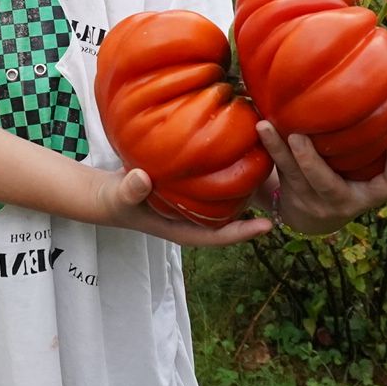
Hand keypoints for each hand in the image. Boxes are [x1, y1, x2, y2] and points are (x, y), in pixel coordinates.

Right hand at [94, 167, 274, 247]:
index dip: (242, 233)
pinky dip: (225, 170)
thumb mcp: (119, 195)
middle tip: (281, 192)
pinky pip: (211, 180)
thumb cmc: (114, 199)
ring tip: (270, 167)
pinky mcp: (186, 184)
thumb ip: (130, 189)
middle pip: (228, 216)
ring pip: (223, 198)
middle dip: (253, 209)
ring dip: (243, 186)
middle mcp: (191, 216)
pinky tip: (239, 149)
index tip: (269, 227)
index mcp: (181, 228)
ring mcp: (190, 201)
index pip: (217, 236)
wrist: (104, 192)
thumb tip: (144, 178)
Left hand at [255, 121, 386, 236]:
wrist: (312, 219)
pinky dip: (266, 147)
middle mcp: (340, 200)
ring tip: (264, 125)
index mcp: (369, 194)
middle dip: (311, 162)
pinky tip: (257, 126)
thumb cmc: (348, 182)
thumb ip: (374, 147)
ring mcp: (310, 200)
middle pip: (327, 185)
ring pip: (292, 176)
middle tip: (298, 137)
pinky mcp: (286, 194)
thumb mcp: (367, 174)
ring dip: (277, 149)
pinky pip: (275, 170)